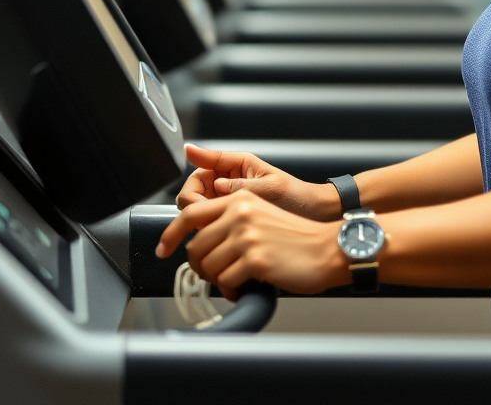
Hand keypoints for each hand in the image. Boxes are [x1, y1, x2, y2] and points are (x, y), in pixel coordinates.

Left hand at [156, 189, 348, 296]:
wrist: (327, 248)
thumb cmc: (297, 238)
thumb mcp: (262, 215)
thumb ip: (231, 219)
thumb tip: (198, 240)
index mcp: (240, 199)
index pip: (191, 213)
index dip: (170, 234)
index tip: (162, 249)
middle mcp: (241, 213)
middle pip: (195, 247)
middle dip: (201, 267)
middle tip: (218, 274)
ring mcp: (247, 236)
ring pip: (207, 267)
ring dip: (218, 280)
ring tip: (237, 280)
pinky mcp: (255, 259)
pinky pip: (224, 282)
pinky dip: (232, 291)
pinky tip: (247, 288)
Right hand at [176, 144, 340, 219]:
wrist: (314, 216)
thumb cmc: (298, 196)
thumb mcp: (271, 187)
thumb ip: (242, 186)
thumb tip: (215, 184)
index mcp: (238, 165)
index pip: (203, 167)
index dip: (192, 175)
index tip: (186, 183)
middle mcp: (229, 182)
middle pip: (195, 191)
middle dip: (193, 206)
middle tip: (200, 222)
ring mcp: (228, 202)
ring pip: (199, 211)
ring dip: (197, 222)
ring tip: (207, 234)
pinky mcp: (230, 221)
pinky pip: (209, 225)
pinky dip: (207, 232)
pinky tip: (212, 241)